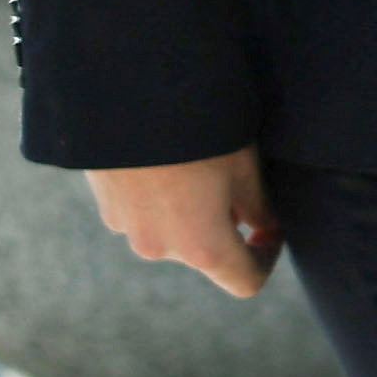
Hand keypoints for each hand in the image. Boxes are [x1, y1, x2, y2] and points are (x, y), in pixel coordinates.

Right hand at [89, 151, 280, 298]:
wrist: (127, 96)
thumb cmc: (199, 132)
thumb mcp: (244, 168)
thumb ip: (257, 207)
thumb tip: (262, 225)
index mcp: (202, 246)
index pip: (244, 280)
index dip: (266, 259)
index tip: (271, 231)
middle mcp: (161, 249)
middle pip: (205, 252)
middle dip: (225, 226)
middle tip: (233, 180)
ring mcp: (128, 231)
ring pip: (173, 232)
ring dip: (190, 212)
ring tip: (197, 164)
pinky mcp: (105, 208)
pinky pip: (145, 213)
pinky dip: (161, 199)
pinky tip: (166, 161)